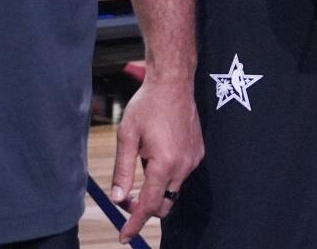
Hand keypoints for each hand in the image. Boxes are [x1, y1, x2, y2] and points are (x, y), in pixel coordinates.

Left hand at [108, 75, 203, 243]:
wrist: (173, 83)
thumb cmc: (148, 105)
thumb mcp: (127, 136)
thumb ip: (122, 170)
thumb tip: (117, 198)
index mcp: (164, 164)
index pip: (149, 206)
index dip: (135, 223)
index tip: (124, 236)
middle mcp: (183, 165)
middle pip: (164, 204)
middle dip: (145, 208)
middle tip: (127, 198)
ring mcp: (193, 159)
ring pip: (172, 189)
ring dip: (156, 187)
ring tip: (144, 159)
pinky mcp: (198, 152)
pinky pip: (181, 175)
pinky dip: (167, 174)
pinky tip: (158, 152)